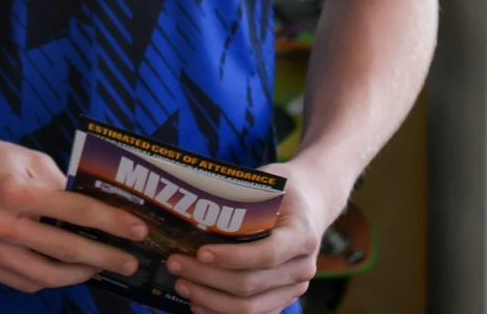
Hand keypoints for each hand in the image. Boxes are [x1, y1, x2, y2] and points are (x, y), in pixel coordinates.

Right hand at [0, 124, 151, 293]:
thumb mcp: (24, 157)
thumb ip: (58, 182)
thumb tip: (90, 205)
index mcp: (15, 192)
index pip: (76, 213)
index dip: (112, 223)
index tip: (138, 230)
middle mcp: (3, 225)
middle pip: (67, 250)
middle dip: (105, 257)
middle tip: (130, 261)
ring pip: (48, 275)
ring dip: (81, 274)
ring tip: (99, 268)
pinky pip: (26, 281)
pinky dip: (50, 279)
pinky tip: (65, 270)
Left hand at [166, 160, 341, 313]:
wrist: (311, 204)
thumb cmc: (281, 191)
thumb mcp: (267, 184)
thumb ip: (239, 196)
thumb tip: (188, 201)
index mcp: (301, 235)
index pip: (267, 254)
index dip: (233, 257)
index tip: (201, 252)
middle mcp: (302, 267)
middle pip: (252, 283)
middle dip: (208, 278)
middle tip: (175, 264)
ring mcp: (295, 287)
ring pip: (251, 307)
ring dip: (211, 300)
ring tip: (181, 285)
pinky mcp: (284, 298)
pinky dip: (224, 312)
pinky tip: (198, 305)